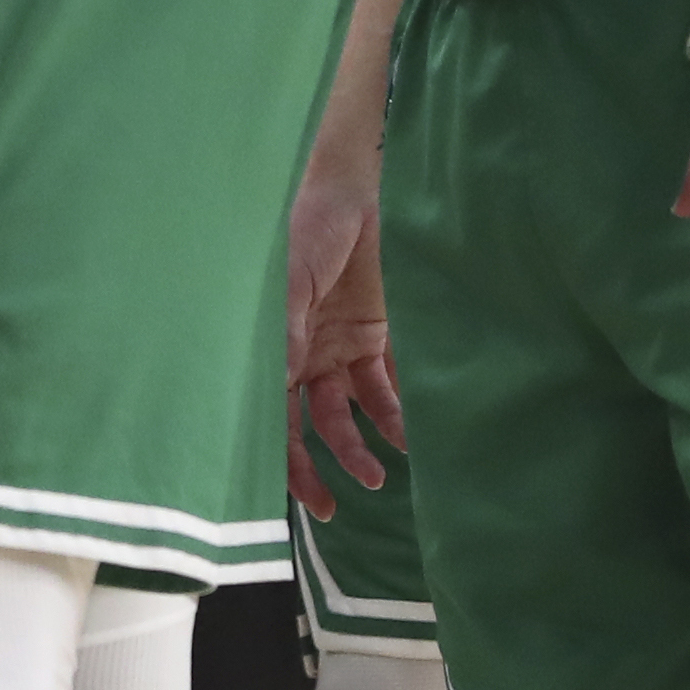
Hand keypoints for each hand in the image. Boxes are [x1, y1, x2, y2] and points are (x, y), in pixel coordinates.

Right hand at [282, 159, 403, 518]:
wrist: (351, 187)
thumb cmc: (304, 229)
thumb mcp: (288, 281)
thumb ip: (285, 331)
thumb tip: (281, 387)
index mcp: (272, 348)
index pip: (275, 417)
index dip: (290, 462)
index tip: (316, 503)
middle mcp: (305, 355)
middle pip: (316, 422)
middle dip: (336, 460)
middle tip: (366, 490)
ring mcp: (341, 345)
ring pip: (355, 408)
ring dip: (372, 436)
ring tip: (395, 462)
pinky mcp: (377, 331)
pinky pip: (390, 379)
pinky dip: (402, 404)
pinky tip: (417, 427)